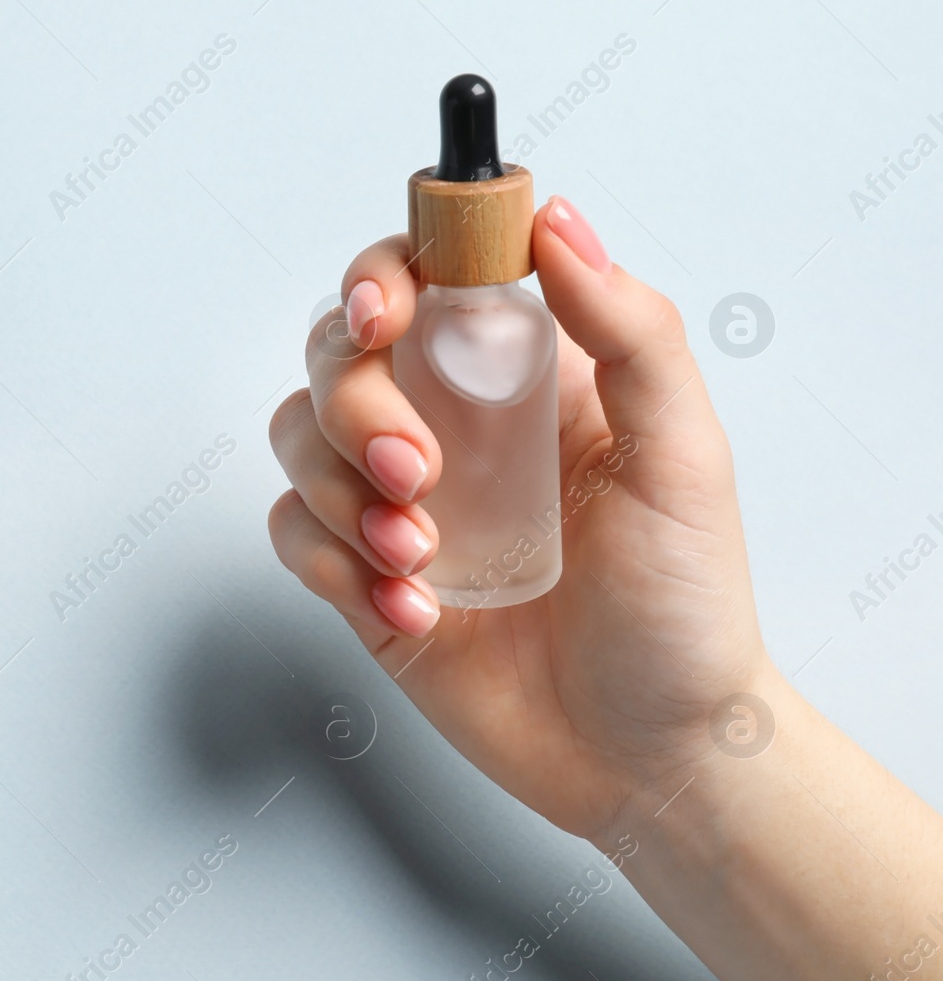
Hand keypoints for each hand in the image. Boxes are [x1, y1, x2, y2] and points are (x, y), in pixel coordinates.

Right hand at [268, 196, 773, 842]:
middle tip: (419, 474)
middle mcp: (451, 427)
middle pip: (339, 354)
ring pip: (300, 437)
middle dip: (358, 407)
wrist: (649, 757)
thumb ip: (631, 333)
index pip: (424, 282)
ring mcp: (401, 503)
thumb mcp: (682, 459)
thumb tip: (557, 223)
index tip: (387, 313)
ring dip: (342, 491)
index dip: (384, 277)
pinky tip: (413, 608)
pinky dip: (334, 563)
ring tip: (422, 556)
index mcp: (522, 379)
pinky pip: (296, 533)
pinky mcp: (364, 578)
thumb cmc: (683, 612)